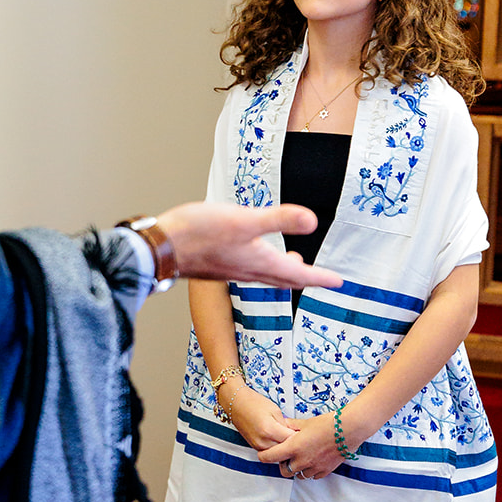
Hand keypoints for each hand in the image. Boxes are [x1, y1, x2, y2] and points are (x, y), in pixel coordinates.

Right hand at [154, 202, 341, 289]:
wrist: (162, 248)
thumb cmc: (199, 233)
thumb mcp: (243, 220)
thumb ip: (278, 220)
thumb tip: (313, 221)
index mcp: (260, 262)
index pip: (299, 274)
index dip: (321, 276)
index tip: (339, 281)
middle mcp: (248, 270)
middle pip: (284, 277)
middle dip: (304, 276)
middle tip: (321, 277)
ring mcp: (231, 270)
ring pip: (265, 274)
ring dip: (282, 271)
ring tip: (292, 262)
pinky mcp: (217, 265)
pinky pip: (248, 270)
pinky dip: (261, 266)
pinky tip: (254, 255)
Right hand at [223, 382, 292, 451]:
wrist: (237, 403)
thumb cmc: (254, 403)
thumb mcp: (275, 410)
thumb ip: (285, 425)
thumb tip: (293, 434)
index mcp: (269, 430)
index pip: (291, 440)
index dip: (299, 436)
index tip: (303, 432)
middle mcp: (262, 441)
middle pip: (285, 449)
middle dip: (293, 443)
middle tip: (298, 435)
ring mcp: (258, 446)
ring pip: (278, 452)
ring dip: (284, 446)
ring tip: (288, 436)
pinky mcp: (255, 447)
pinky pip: (270, 450)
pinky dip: (276, 446)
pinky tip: (278, 438)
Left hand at [257, 414, 343, 480]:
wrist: (348, 430)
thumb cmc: (327, 424)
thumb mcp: (305, 423)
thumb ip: (291, 426)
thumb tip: (282, 424)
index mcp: (294, 447)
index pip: (270, 457)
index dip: (264, 456)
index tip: (263, 453)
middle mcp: (302, 460)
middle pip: (284, 471)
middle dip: (282, 465)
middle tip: (286, 456)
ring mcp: (314, 467)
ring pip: (299, 475)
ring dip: (297, 469)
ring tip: (301, 458)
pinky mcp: (325, 470)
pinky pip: (313, 475)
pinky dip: (310, 470)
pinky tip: (313, 461)